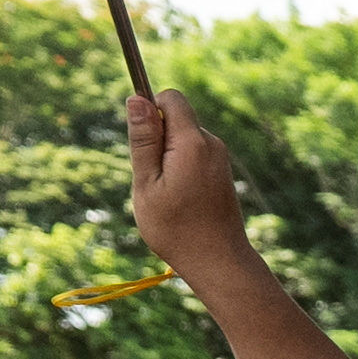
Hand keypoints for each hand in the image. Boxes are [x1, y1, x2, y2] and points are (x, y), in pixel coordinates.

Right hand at [127, 90, 256, 275]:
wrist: (218, 260)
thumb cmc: (176, 227)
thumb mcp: (147, 182)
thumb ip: (143, 140)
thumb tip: (136, 98)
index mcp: (193, 143)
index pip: (171, 98)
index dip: (149, 109)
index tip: (140, 142)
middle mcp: (212, 144)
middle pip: (175, 118)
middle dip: (156, 138)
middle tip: (152, 178)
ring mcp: (220, 158)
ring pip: (181, 139)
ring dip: (166, 157)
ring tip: (167, 192)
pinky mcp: (221, 170)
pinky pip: (192, 155)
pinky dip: (179, 168)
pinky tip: (180, 197)